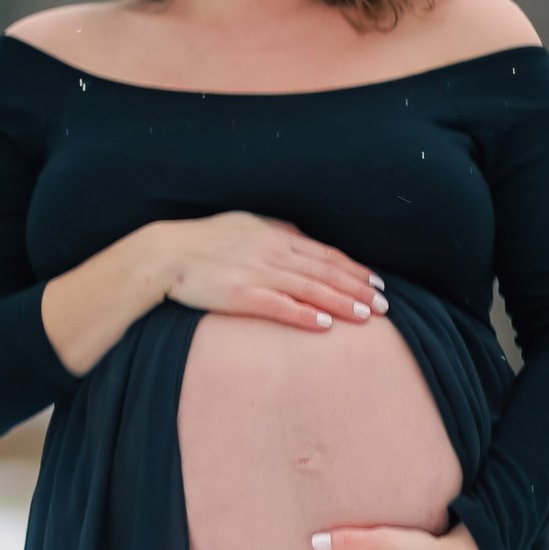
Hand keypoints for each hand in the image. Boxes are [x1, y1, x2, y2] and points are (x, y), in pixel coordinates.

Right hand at [161, 212, 385, 332]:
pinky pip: (279, 306)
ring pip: (310, 289)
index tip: (377, 283)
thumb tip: (301, 238)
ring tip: (366, 316)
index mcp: (274, 236)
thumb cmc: (202, 241)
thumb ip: (275, 231)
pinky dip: (304, 314)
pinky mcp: (240, 294)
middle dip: (358, 288)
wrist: (163, 255)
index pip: (325, 254)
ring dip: (342, 303)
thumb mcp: (243, 225)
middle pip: (325, 272)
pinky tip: (324, 325)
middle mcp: (272, 253)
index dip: (354, 269)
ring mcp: (257, 273)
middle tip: (385, 305)